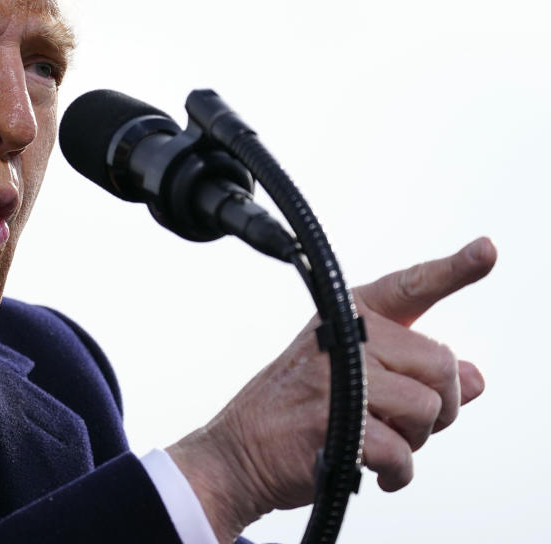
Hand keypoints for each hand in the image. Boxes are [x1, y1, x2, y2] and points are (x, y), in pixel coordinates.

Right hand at [167, 237, 496, 541]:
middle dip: (440, 405)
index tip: (486, 250)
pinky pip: (402, 451)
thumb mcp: (353, 377)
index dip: (454, 269)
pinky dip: (398, 473)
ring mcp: (336, 378)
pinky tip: (378, 472)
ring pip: (428, 408)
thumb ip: (414, 372)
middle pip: (440, 363)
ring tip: (383, 444)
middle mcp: (342, 338)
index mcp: (346, 317)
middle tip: (409, 423)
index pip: (409, 288)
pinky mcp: (334, 422)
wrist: (238, 452)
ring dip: (416, 440)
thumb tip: (475, 378)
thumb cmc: (295, 412)